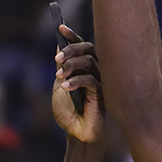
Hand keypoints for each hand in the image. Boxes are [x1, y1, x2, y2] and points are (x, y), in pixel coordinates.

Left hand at [52, 25, 101, 143]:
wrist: (75, 133)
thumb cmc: (68, 112)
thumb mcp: (59, 86)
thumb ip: (62, 68)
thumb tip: (59, 47)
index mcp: (84, 67)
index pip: (81, 46)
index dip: (72, 35)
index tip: (60, 27)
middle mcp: (95, 70)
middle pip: (88, 48)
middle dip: (72, 49)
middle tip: (58, 58)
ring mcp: (101, 80)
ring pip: (89, 61)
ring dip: (72, 66)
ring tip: (59, 77)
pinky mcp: (104, 92)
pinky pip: (91, 79)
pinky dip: (76, 81)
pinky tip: (66, 88)